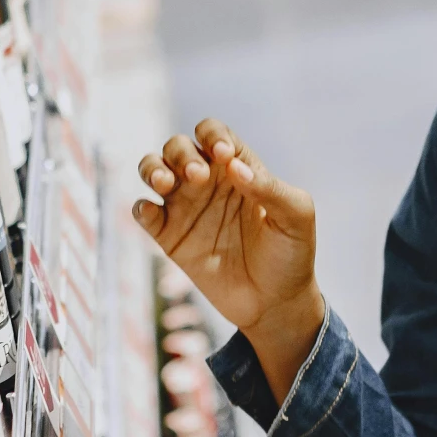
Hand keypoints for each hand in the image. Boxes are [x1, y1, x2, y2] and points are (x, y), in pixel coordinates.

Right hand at [133, 119, 323, 400]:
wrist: (275, 303)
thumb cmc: (291, 255)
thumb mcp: (295, 216)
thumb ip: (270, 187)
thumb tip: (234, 167)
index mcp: (238, 169)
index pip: (213, 133)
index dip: (212, 135)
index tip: (223, 156)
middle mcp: (207, 183)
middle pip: (177, 146)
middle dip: (181, 153)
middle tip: (198, 177)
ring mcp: (186, 209)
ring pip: (152, 169)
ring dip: (152, 168)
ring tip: (165, 184)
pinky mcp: (170, 238)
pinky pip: (143, 212)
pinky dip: (140, 207)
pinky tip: (153, 213)